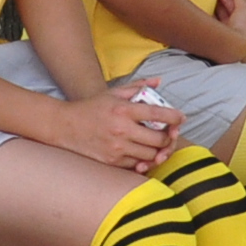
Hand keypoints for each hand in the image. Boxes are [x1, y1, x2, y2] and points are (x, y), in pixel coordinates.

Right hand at [62, 85, 177, 171]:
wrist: (65, 127)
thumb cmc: (91, 108)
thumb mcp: (113, 93)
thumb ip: (138, 87)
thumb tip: (159, 81)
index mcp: (123, 110)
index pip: (157, 114)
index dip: (174, 116)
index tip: (181, 118)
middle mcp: (121, 130)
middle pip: (159, 139)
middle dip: (168, 137)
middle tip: (169, 133)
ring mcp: (117, 148)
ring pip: (151, 155)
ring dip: (158, 150)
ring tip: (158, 144)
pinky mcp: (112, 162)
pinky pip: (138, 165)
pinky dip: (144, 160)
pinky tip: (144, 152)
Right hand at [211, 0, 245, 59]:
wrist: (230, 45)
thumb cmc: (241, 30)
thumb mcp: (243, 9)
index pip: (241, 11)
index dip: (236, 0)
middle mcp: (236, 33)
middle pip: (230, 14)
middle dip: (225, 2)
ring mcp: (225, 36)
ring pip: (221, 18)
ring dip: (217, 6)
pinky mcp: (214, 38)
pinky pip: (212, 22)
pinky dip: (209, 14)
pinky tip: (205, 6)